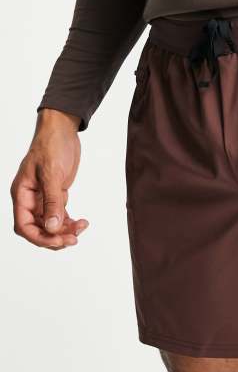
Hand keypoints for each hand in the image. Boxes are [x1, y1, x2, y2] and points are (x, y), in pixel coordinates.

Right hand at [11, 108, 88, 249]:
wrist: (62, 129)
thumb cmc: (51, 145)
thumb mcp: (51, 173)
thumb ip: (52, 201)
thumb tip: (52, 227)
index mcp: (22, 194)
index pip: (24, 225)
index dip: (39, 237)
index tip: (58, 241)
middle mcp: (30, 199)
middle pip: (38, 229)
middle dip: (55, 237)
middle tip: (74, 239)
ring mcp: (43, 197)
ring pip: (50, 224)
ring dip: (65, 231)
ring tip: (82, 227)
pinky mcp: (56, 194)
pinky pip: (60, 215)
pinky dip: (70, 222)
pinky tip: (82, 222)